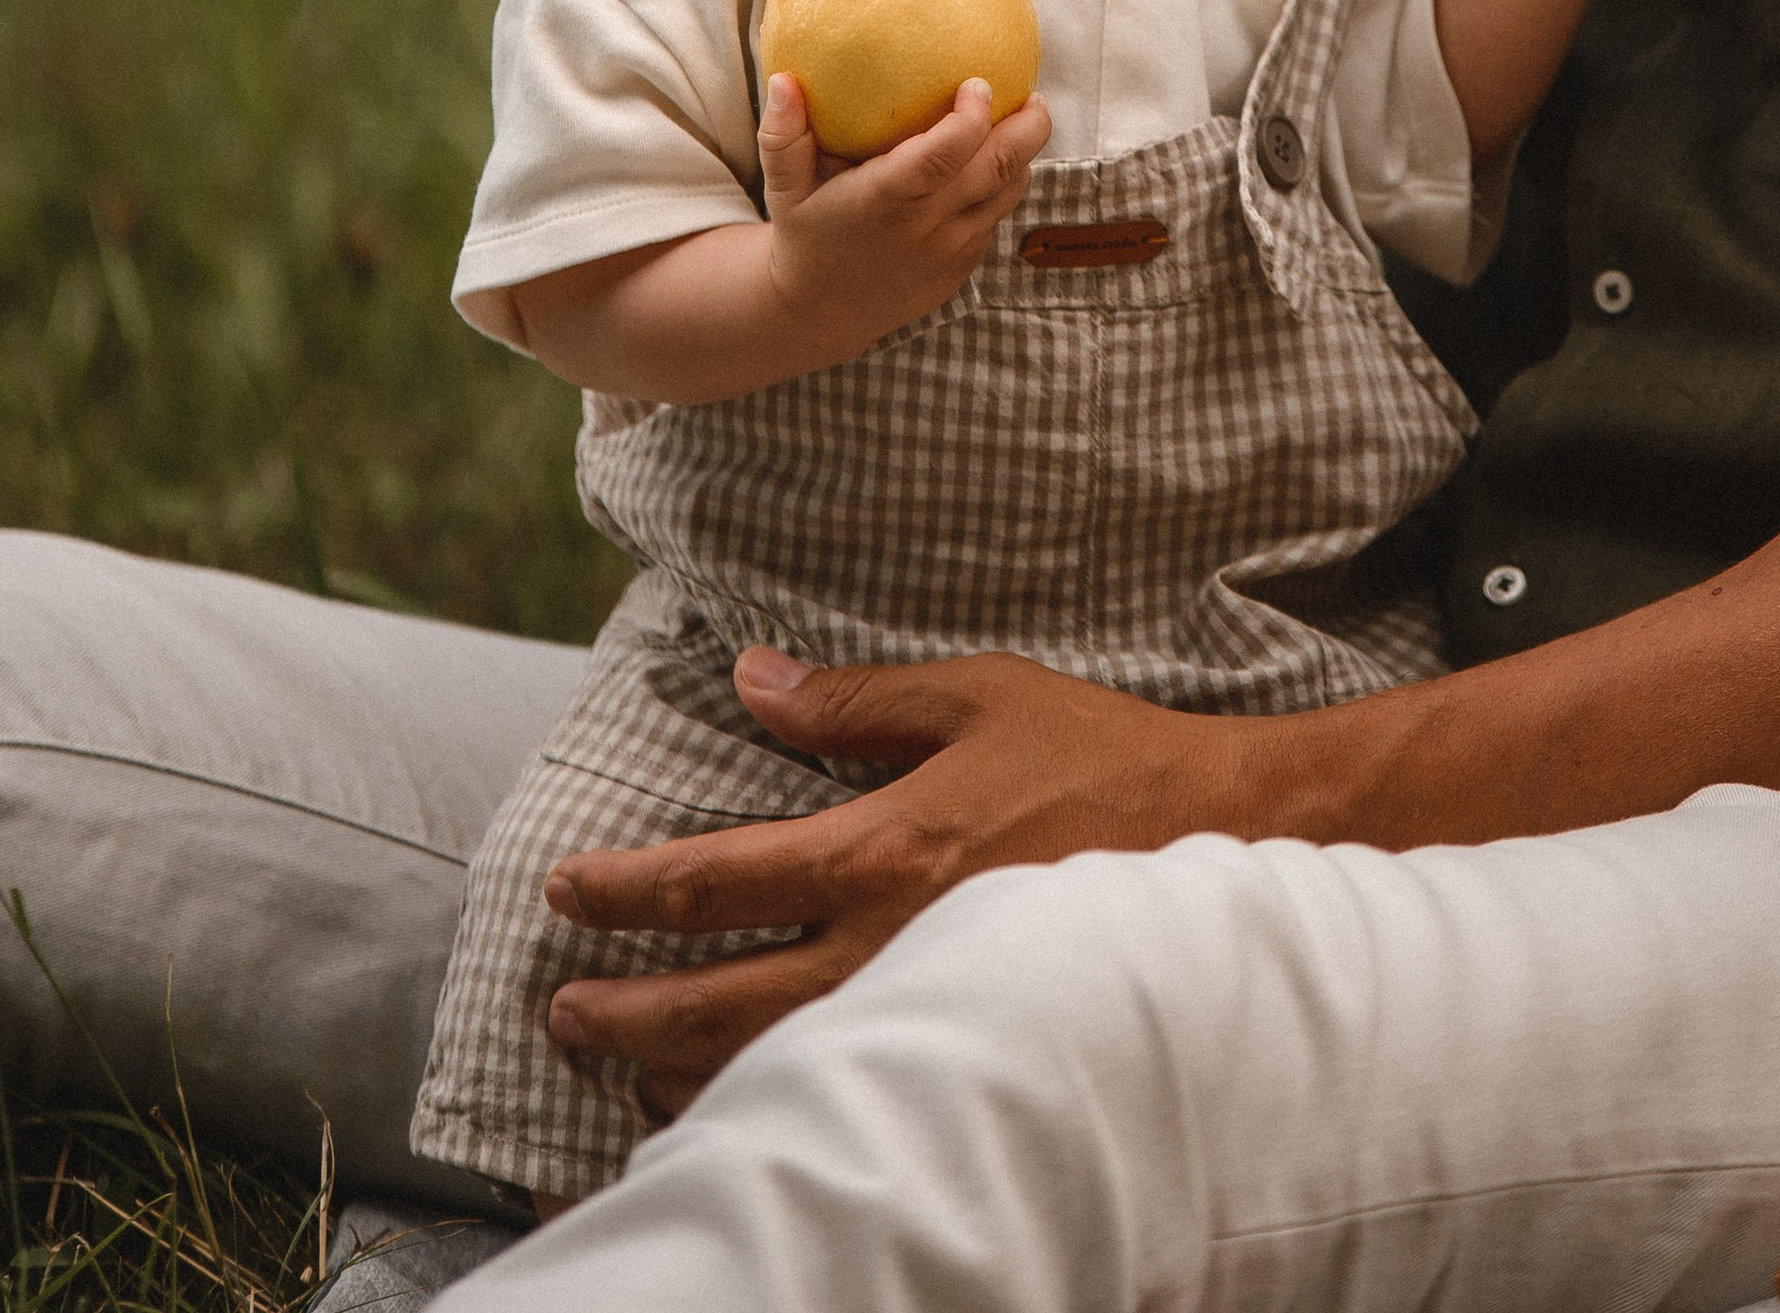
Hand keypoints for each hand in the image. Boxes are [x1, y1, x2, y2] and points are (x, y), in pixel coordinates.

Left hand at [542, 648, 1269, 1105]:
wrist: (1219, 844)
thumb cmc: (1100, 757)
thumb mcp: (978, 695)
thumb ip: (858, 699)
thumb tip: (755, 678)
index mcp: (885, 848)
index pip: (715, 879)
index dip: (625, 888)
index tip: (565, 888)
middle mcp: (887, 946)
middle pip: (715, 1002)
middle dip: (620, 1008)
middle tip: (560, 1008)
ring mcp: (924, 1011)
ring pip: (767, 1068)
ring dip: (677, 1068)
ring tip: (622, 1060)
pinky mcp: (961, 1047)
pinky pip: (839, 1091)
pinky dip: (765, 1101)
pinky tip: (732, 1097)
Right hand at [755, 69, 1051, 365]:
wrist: (821, 314)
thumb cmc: (805, 235)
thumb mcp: (783, 188)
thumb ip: (782, 135)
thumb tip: (782, 78)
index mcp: (884, 202)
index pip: (941, 158)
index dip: (969, 120)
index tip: (978, 83)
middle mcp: (924, 228)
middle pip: (995, 171)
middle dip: (1026, 128)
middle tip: (1032, 96)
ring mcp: (949, 253)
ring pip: (1007, 195)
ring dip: (1024, 156)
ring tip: (1025, 119)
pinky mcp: (961, 268)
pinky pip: (995, 219)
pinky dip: (1004, 186)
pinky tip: (998, 159)